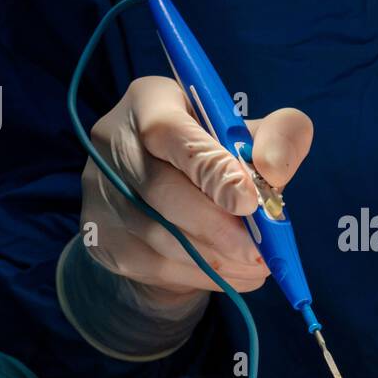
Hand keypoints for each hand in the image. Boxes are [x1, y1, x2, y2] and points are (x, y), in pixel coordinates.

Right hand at [60, 76, 312, 356]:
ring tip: (257, 266)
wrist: (167, 195)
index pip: (168, 130)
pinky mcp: (101, 239)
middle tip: (259, 251)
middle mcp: (113, 142)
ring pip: (158, 236)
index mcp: (150, 102)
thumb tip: (275, 168)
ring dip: (214, 258)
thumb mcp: (250, 134)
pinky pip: (155, 266)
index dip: (209, 168)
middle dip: (217, 226)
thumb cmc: (215, 154)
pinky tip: (235, 274)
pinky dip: (203, 276)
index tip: (250, 201)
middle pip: (160, 190)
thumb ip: (277, 136)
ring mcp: (99, 193)